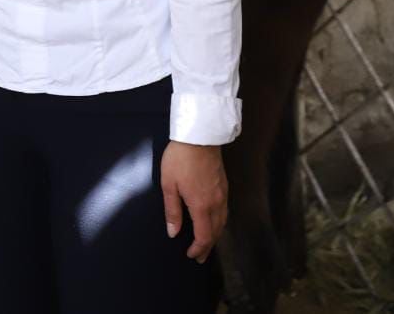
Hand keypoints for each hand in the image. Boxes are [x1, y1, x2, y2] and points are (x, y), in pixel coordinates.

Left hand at [160, 140, 226, 262]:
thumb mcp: (169, 185)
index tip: (191, 255)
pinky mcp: (224, 186)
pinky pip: (224, 211)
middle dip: (207, 247)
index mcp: (201, 205)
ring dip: (215, 236)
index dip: (198, 248)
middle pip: (215, 232)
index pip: (204, 236)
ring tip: (207, 243)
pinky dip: (219, 223)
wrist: (199, 137)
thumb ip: (172, 211)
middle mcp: (216, 203)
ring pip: (222, 222)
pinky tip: (213, 222)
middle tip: (199, 257)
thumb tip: (173, 232)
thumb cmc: (179, 159)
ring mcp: (222, 194)